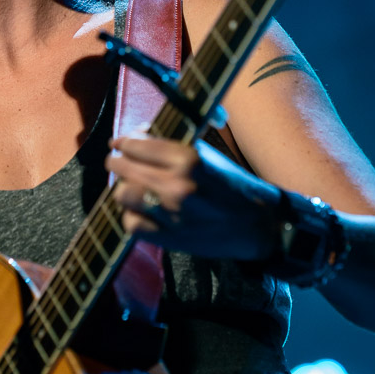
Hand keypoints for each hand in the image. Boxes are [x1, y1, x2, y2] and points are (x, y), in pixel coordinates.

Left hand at [106, 133, 279, 259]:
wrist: (257, 227)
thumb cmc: (233, 187)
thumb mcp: (209, 157)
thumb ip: (173, 146)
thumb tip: (139, 136)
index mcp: (188, 159)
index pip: (137, 144)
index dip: (124, 142)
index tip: (120, 142)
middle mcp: (176, 185)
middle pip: (123, 167)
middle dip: (117, 161)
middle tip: (118, 161)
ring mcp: (171, 213)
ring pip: (122, 195)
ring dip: (123, 188)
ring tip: (130, 186)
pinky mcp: (169, 238)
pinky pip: (132, 224)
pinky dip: (132, 216)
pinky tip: (139, 210)